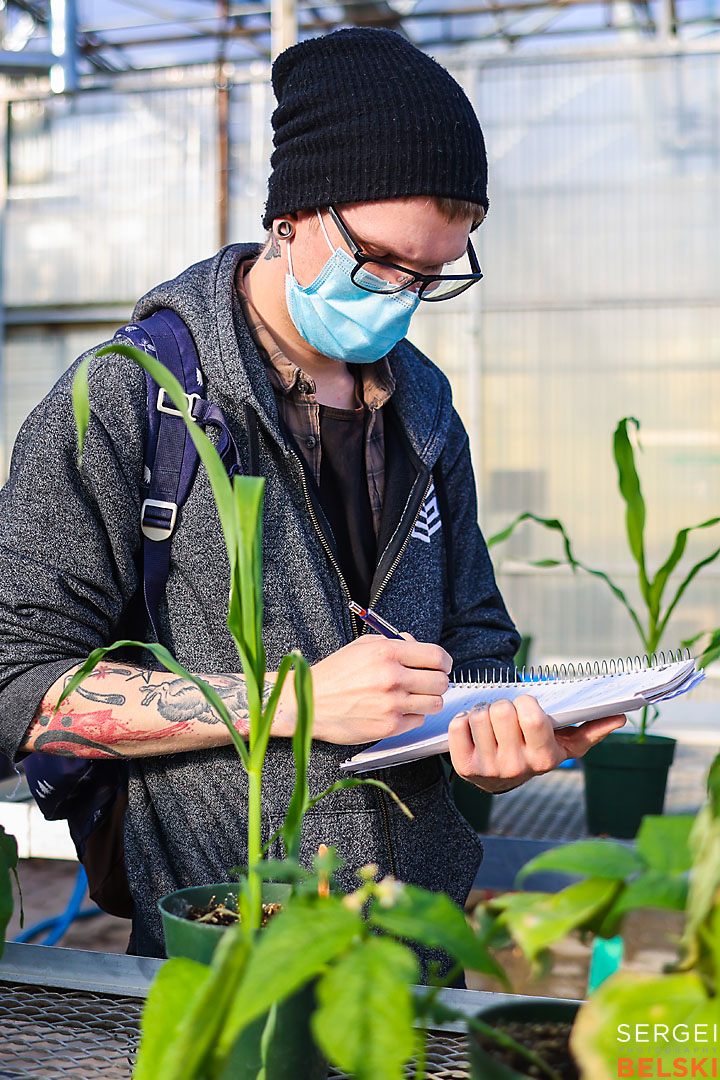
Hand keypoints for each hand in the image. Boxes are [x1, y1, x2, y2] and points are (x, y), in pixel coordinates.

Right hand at [287, 634, 451, 745]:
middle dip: (436, 681)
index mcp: (388, 652)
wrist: (309, 702)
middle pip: (441, 682)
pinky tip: (396, 709)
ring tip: (411, 696)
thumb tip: (418, 646)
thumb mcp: (363, 645)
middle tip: (426, 682)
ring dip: (427, 699)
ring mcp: (392, 704)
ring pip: (435, 703)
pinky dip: (411, 715)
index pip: (437, 656)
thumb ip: (395, 643)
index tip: (440, 666)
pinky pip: (418, 720)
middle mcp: (393, 677)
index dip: (443, 662)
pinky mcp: (389, 727)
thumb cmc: (335, 673)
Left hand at [447, 694, 626, 792]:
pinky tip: (474, 730)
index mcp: (545, 758)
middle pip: (501, 711)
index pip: (531, 715)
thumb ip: (592, 728)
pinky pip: (458, 725)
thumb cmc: (537, 750)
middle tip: (507, 715)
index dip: (526, 702)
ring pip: (479, 716)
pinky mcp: (465, 767)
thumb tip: (619, 718)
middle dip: (504, 704)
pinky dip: (464, 720)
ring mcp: (489, 769)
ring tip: (491, 723)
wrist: (503, 779)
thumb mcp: (566, 743)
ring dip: (483, 712)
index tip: (527, 706)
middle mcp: (518, 766)